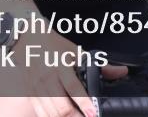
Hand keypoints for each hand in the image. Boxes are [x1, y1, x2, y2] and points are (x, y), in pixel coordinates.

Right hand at [0, 31, 126, 116]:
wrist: (26, 38)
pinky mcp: (30, 93)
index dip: (83, 102)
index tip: (92, 113)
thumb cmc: (53, 45)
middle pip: (61, 106)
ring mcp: (36, 87)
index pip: (73, 87)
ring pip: (50, 113)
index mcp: (60, 65)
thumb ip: (100, 65)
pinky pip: (40, 112)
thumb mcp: (77, 51)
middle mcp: (47, 78)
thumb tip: (121, 71)